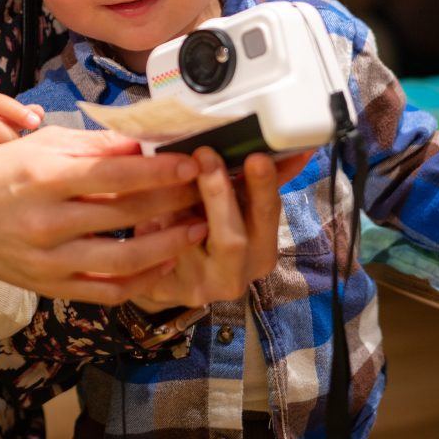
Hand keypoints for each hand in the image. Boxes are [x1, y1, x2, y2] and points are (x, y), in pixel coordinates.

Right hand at [0, 126, 207, 302]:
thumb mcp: (39, 145)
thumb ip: (92, 145)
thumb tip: (142, 143)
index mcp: (45, 178)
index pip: (116, 174)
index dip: (160, 170)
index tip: (192, 163)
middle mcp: (48, 222)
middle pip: (126, 213)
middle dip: (174, 202)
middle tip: (208, 191)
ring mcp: (49, 260)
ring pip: (124, 258)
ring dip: (168, 244)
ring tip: (197, 228)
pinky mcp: (51, 287)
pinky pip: (107, 291)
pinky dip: (141, 279)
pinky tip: (164, 261)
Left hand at [132, 148, 284, 308]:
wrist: (169, 276)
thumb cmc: (209, 230)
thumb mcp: (235, 208)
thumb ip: (258, 181)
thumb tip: (296, 147)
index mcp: (261, 252)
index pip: (269, 216)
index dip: (263, 187)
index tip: (256, 157)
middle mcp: (236, 278)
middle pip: (232, 240)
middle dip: (219, 194)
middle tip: (205, 155)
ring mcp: (200, 288)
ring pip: (186, 240)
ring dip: (174, 204)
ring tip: (164, 174)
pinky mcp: (165, 290)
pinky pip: (156, 249)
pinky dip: (150, 221)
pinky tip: (141, 202)